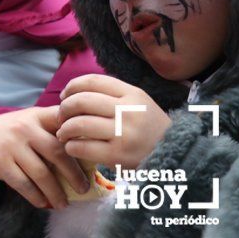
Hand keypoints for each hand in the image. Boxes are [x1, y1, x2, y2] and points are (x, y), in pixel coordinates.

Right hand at [0, 106, 88, 209]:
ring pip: (41, 173)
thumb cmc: (9, 134)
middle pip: (57, 152)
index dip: (80, 134)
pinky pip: (23, 184)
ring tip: (62, 203)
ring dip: (55, 192)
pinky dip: (36, 197)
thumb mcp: (27, 122)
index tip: (93, 151)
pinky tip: (43, 203)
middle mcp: (24, 127)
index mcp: (35, 116)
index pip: (63, 121)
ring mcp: (11, 145)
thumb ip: (50, 129)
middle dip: (74, 174)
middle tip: (83, 188)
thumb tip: (85, 149)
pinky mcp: (0, 162)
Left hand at [57, 74, 171, 167]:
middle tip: (60, 117)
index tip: (64, 96)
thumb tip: (71, 93)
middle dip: (64, 109)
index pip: (92, 81)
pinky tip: (72, 147)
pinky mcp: (119, 156)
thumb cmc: (149, 127)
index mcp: (132, 94)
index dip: (71, 87)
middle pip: (81, 101)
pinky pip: (83, 147)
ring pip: (79, 124)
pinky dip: (71, 146)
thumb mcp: (138, 103)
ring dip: (64, 129)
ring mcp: (124, 134)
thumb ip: (111, 94)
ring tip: (63, 133)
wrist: (177, 156)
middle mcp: (128, 111)